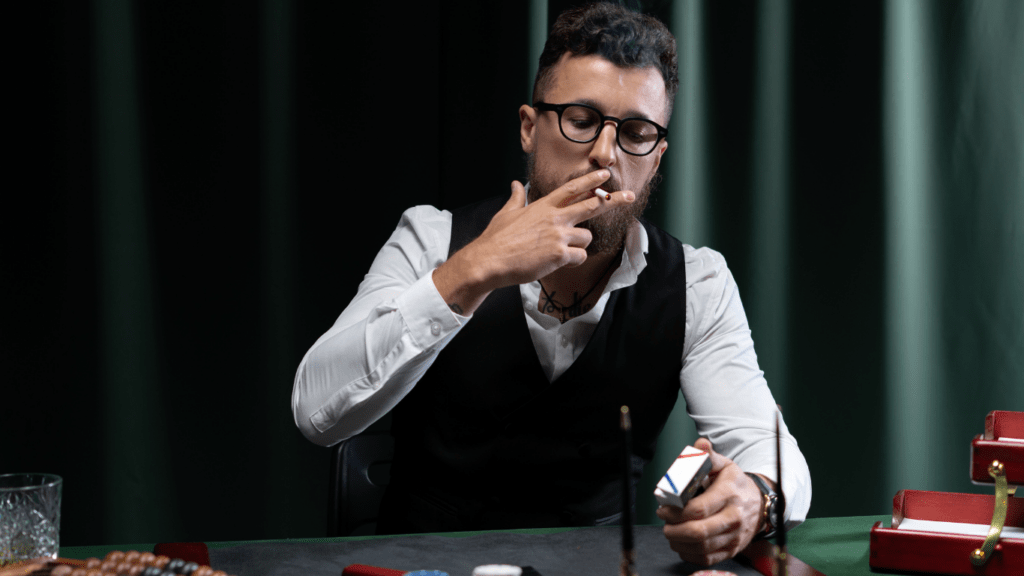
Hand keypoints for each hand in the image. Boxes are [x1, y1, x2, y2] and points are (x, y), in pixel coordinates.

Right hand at [433, 170, 634, 313]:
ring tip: (562, 251)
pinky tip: (559, 262)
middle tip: (629, 195)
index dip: (591, 180)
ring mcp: (558, 236)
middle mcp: (555, 218)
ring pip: (587, 237)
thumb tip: (515, 184)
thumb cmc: (496, 239)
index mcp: (543, 206)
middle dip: (613, 200)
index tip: (605, 174)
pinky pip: (579, 257)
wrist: (489, 260)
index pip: (572, 188)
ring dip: (580, 245)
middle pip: (591, 205)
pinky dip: (573, 261)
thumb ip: (516, 198)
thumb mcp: (507, 213)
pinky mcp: (559, 255)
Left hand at [656, 438, 764, 565]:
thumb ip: (708, 456)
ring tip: (671, 532)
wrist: (760, 505)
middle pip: (698, 532)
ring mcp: (734, 537)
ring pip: (701, 548)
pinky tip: (682, 543)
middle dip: (674, 529)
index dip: (675, 512)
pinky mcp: (732, 550)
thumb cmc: (735, 484)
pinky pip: (707, 559)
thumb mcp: (724, 465)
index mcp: (729, 495)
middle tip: (665, 523)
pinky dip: (689, 554)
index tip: (663, 509)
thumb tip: (700, 443)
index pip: (698, 509)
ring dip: (678, 542)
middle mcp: (734, 518)